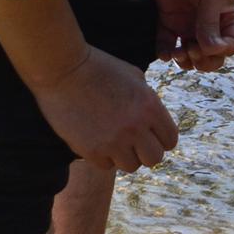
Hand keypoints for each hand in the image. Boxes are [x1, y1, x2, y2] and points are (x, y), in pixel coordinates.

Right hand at [31, 46, 178, 172]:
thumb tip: (154, 122)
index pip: (170, 140)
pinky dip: (103, 156)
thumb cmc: (99, 68)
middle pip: (154, 158)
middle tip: (132, 142)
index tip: (149, 135)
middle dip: (145, 151)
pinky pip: (107, 165)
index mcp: (150, 107)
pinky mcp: (91, 150)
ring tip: (113, 140)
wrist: (63, 69)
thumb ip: (148, 101)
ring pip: (131, 166)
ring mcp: (114, 141)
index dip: (160, 138)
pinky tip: (96, 139)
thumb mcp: (134, 77)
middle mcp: (136, 127)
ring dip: (124, 156)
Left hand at [149, 0, 233, 71]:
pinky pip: (167, 45)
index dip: (220, 52)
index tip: (208, 45)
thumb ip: (210, 24)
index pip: (230, 46)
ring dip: (184, 61)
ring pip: (189, 56)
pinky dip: (165, 53)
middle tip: (191, 50)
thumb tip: (211, 51)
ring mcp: (188, 25)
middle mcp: (209, 25)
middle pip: (210, 56)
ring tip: (177, 52)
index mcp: (227, 19)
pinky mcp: (168, 22)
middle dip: (202, 61)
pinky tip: (164, 52)